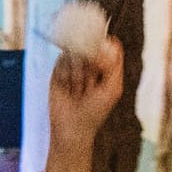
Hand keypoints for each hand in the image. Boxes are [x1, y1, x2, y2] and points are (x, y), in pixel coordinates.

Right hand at [48, 35, 123, 152]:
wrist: (71, 128)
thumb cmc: (95, 112)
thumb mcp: (113, 89)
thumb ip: (114, 65)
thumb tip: (107, 44)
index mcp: (105, 68)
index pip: (107, 46)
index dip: (103, 50)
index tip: (100, 64)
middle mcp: (89, 65)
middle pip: (90, 46)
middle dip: (90, 65)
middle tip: (89, 85)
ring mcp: (73, 66)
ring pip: (75, 54)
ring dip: (77, 75)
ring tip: (78, 92)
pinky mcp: (57, 71)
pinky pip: (61, 61)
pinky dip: (65, 75)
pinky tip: (67, 89)